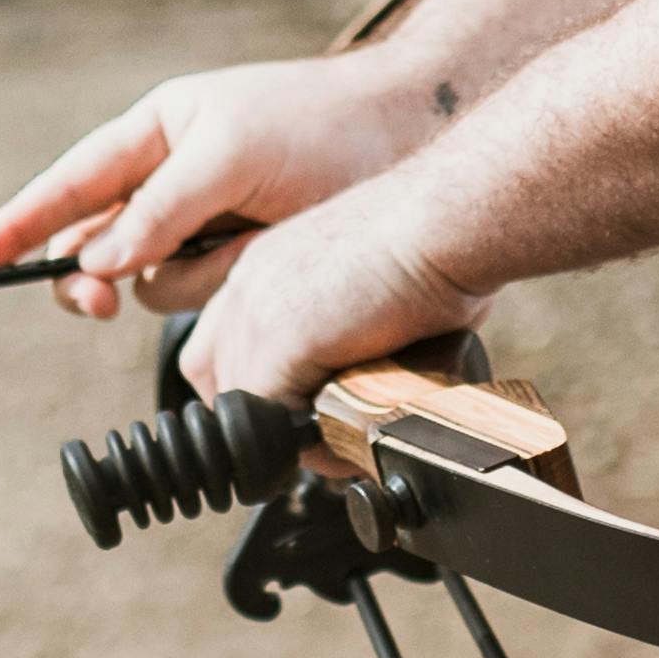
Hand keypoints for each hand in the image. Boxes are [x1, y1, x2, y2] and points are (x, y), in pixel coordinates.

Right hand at [0, 48, 454, 318]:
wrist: (415, 137)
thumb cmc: (321, 124)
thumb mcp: (231, 153)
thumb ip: (161, 208)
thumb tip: (103, 261)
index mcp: (159, 132)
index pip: (69, 185)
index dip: (14, 225)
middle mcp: (176, 182)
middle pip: (101, 247)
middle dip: (94, 274)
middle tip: (94, 297)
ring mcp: (213, 228)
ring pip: (157, 283)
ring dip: (195, 275)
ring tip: (257, 234)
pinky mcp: (251, 267)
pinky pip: (209, 299)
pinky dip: (231, 288)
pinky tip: (275, 255)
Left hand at [160, 175, 490, 406]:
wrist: (444, 221)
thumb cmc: (430, 247)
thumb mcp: (362, 289)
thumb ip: (337, 337)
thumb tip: (350, 390)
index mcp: (262, 268)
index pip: (218, 345)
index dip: (253, 385)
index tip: (292, 405)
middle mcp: (247, 284)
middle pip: (214, 376)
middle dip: (260, 412)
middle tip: (312, 427)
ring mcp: (255, 311)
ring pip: (242, 402)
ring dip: (286, 427)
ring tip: (341, 430)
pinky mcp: (281, 340)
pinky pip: (272, 417)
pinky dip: (307, 436)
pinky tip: (349, 426)